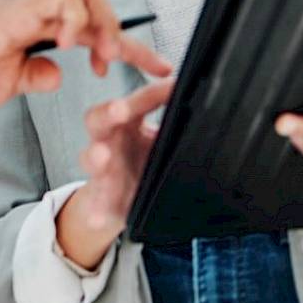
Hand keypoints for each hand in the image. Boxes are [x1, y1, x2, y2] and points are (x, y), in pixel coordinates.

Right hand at [0, 0, 169, 113]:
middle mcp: (34, 9)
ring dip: (105, 23)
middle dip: (125, 33)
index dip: (130, 49)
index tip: (156, 70)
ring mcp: (26, 6)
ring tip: (104, 57)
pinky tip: (70, 45)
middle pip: (97, 1)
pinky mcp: (15, 10)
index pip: (92, 29)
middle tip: (130, 66)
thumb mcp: (5, 83)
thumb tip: (58, 74)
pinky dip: (77, 19)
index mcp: (34, 26)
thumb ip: (32, 75)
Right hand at [59, 77, 176, 268]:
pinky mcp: (101, 198)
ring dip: (95, 156)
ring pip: (91, 158)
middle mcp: (109, 140)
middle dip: (109, 112)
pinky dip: (95, 210)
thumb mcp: (163, 140)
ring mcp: (102, 169)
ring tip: (102, 156)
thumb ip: (178, 124)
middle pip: (99, 118)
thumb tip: (211, 104)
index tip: (172, 85)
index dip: (151, 93)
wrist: (126, 197)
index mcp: (128, 122)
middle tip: (120, 109)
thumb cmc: (145, 160)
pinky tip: (97, 217)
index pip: (137, 101)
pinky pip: (94, 204)